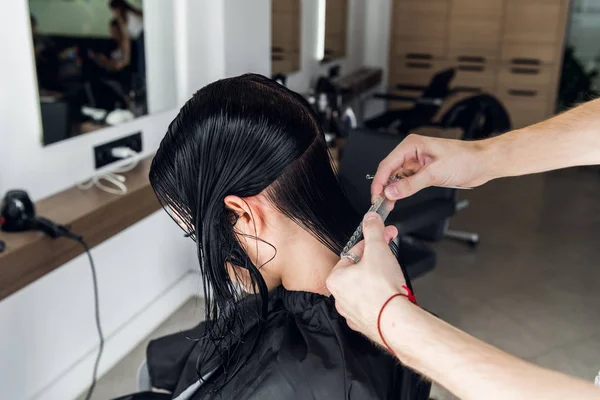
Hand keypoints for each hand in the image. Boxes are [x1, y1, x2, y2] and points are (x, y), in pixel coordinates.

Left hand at [326, 212, 406, 343]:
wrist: (395, 320)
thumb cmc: (382, 290)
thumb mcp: (378, 249)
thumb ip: (373, 230)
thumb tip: (370, 219)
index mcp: (335, 278)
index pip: (353, 253)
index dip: (371, 245)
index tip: (383, 240)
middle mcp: (339, 297)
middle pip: (360, 271)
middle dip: (377, 261)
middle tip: (391, 257)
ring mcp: (351, 312)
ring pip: (366, 288)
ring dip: (379, 280)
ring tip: (393, 278)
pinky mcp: (365, 324)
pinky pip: (373, 305)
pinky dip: (382, 298)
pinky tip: (391, 295)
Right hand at [371, 134, 490, 200]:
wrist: (482, 163)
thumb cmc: (465, 159)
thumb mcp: (434, 173)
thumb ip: (410, 184)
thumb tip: (391, 192)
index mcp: (411, 145)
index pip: (388, 164)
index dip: (379, 181)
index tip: (376, 194)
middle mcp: (412, 153)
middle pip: (390, 171)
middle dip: (384, 187)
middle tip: (380, 202)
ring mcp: (417, 163)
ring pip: (397, 178)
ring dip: (392, 190)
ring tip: (388, 203)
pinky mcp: (423, 172)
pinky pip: (407, 182)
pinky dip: (401, 190)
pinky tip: (398, 198)